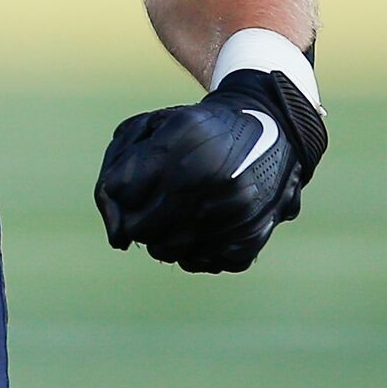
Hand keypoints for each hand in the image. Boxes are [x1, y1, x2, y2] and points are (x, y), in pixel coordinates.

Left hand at [94, 69, 327, 272]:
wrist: (270, 127)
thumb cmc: (199, 129)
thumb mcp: (156, 125)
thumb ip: (120, 166)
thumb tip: (116, 236)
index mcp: (183, 146)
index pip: (120, 192)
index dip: (121, 189)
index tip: (134, 182)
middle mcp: (212, 182)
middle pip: (141, 228)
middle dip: (137, 217)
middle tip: (151, 204)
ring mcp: (235, 214)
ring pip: (168, 251)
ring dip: (162, 236)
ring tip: (176, 213)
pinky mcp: (251, 238)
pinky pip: (202, 262)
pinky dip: (195, 250)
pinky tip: (202, 226)